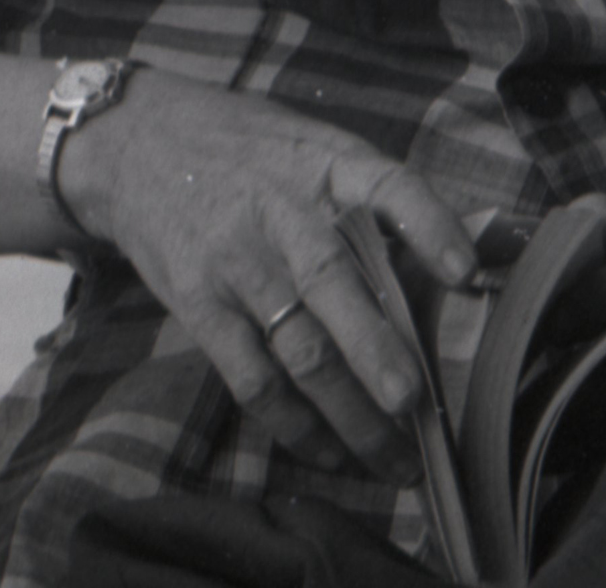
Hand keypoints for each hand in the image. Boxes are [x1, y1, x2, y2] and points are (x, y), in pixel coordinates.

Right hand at [55, 69, 488, 480]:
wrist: (135, 142)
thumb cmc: (246, 149)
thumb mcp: (308, 144)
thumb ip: (367, 196)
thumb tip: (462, 261)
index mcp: (322, 160)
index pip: (386, 184)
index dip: (430, 227)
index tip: (469, 275)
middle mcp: (280, 209)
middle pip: (332, 284)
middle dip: (375, 350)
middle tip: (414, 405)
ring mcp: (236, 260)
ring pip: (296, 348)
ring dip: (349, 414)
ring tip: (394, 462)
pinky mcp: (200, 305)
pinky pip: (251, 378)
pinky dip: (293, 425)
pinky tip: (328, 453)